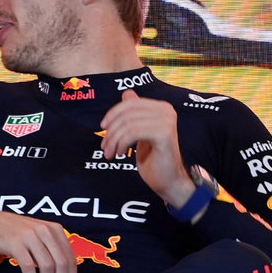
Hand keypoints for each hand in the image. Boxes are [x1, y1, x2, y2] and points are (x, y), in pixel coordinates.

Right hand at [0, 208, 80, 272]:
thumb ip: (57, 259)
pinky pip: (28, 266)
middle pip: (61, 264)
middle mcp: (45, 231)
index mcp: (55, 230)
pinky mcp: (15, 242)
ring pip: (47, 266)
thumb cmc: (15, 234)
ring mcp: (30, 236)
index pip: (71, 259)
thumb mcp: (40, 243)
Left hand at [98, 89, 194, 206]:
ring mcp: (167, 121)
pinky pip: (133, 133)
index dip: (113, 114)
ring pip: (128, 124)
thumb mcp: (139, 132)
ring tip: (111, 153)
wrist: (168, 179)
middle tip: (105, 146)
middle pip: (127, 113)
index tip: (103, 128)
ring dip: (114, 140)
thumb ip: (135, 114)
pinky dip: (121, 143)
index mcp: (161, 108)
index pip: (130, 102)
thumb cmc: (153, 158)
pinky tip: (121, 153)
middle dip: (111, 130)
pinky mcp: (164, 133)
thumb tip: (127, 93)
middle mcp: (167, 110)